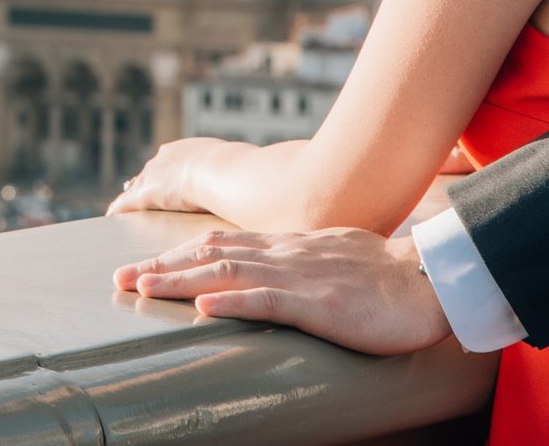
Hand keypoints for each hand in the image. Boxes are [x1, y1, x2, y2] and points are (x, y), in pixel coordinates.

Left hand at [106, 136, 232, 214]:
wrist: (225, 174)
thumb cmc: (242, 172)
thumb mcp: (239, 167)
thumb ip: (237, 175)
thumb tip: (253, 182)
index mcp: (190, 149)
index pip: (173, 161)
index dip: (169, 172)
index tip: (168, 179)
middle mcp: (167, 157)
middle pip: (151, 171)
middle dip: (147, 182)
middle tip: (141, 192)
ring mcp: (154, 174)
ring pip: (136, 186)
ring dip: (132, 197)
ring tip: (125, 208)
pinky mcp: (145, 193)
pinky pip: (126, 203)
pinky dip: (120, 210)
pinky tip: (113, 218)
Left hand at [111, 226, 452, 357]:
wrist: (429, 280)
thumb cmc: (385, 276)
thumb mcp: (329, 261)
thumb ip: (296, 265)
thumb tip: (265, 277)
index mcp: (287, 246)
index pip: (219, 243)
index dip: (176, 253)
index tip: (140, 265)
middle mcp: (284, 254)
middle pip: (210, 253)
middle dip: (161, 265)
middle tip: (118, 277)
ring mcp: (300, 277)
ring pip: (227, 272)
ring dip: (179, 279)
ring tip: (141, 286)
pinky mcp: (319, 303)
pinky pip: (269, 301)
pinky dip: (232, 300)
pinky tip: (204, 304)